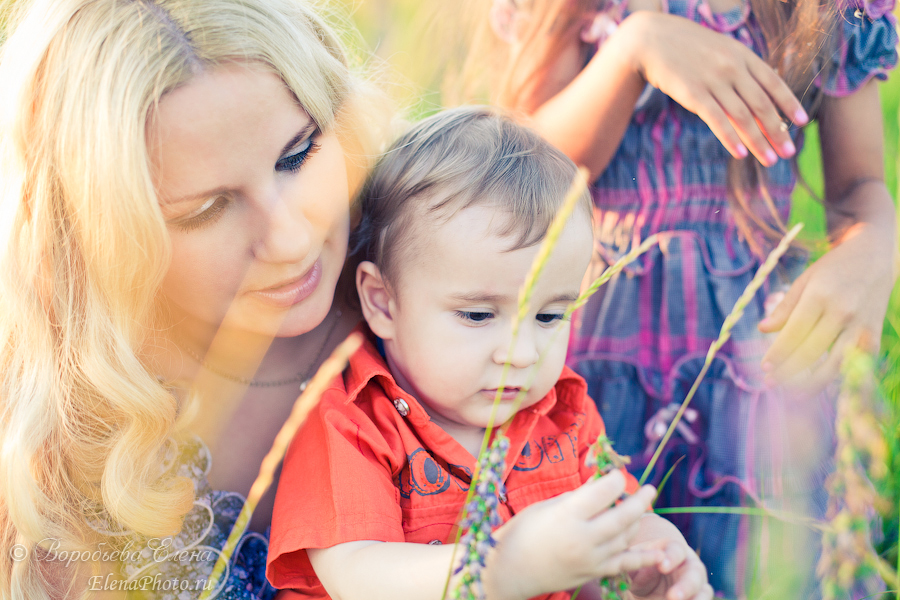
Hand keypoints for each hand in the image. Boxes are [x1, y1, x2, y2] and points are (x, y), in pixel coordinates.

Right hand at [484, 472, 658, 599]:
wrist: (510, 571)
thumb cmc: (522, 532)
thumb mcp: (546, 507)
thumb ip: (577, 496)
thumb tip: (601, 482)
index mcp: (566, 515)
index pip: (603, 491)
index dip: (615, 479)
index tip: (618, 474)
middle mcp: (581, 537)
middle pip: (622, 515)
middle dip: (639, 499)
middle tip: (650, 488)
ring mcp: (590, 559)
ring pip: (626, 537)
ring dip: (636, 521)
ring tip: (638, 509)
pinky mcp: (593, 573)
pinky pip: (625, 564)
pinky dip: (643, 557)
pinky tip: (659, 551)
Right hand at [612, 11, 806, 166]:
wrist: (652, 40)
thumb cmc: (687, 48)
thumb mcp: (720, 50)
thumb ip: (740, 69)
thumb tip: (758, 95)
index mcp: (743, 56)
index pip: (773, 83)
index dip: (789, 103)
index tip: (803, 122)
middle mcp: (732, 68)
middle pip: (761, 105)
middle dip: (777, 131)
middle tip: (788, 152)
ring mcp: (713, 81)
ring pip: (743, 117)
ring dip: (758, 141)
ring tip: (770, 160)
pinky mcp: (693, 94)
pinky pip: (717, 120)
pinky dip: (731, 139)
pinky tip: (741, 154)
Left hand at [628, 516, 713, 599]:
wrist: (648, 584)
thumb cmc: (641, 568)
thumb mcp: (636, 565)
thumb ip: (640, 564)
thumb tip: (646, 569)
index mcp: (674, 549)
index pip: (677, 550)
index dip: (671, 558)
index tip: (662, 567)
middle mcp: (690, 565)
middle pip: (695, 572)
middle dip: (685, 585)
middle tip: (672, 596)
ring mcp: (698, 584)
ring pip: (704, 591)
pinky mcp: (699, 598)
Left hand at [759, 221, 896, 391]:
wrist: (876, 258)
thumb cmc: (834, 269)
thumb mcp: (805, 280)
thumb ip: (785, 307)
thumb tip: (762, 329)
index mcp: (821, 296)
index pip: (794, 332)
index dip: (778, 353)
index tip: (765, 368)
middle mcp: (843, 313)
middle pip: (812, 352)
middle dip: (789, 372)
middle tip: (771, 383)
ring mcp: (861, 326)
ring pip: (835, 364)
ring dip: (813, 383)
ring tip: (794, 394)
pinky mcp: (874, 336)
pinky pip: (856, 364)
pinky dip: (839, 378)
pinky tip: (822, 387)